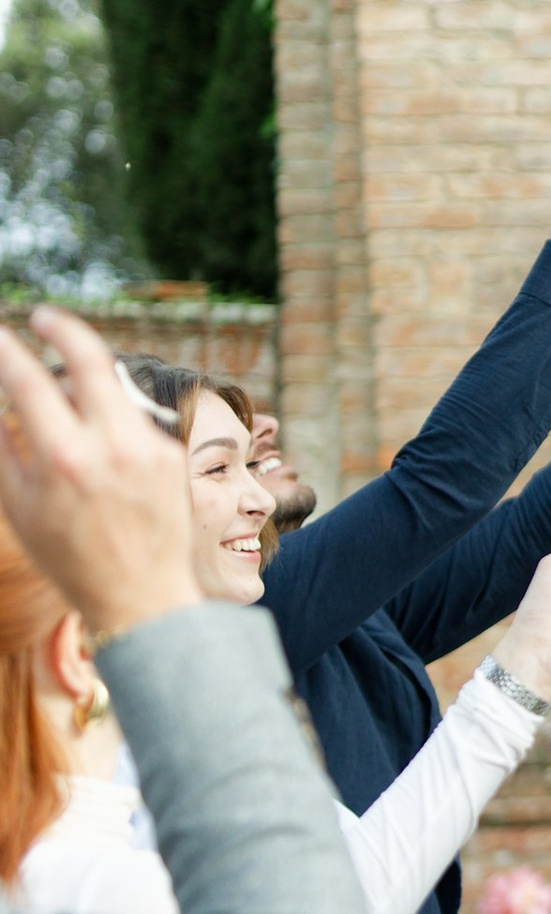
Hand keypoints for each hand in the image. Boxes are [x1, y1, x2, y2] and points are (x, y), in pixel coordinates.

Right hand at [0, 311, 200, 637]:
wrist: (142, 595)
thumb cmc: (69, 557)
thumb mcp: (19, 507)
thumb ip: (2, 447)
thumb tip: (1, 402)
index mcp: (64, 459)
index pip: (29, 383)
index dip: (7, 351)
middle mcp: (112, 445)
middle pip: (90, 358)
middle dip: (63, 328)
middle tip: (44, 318)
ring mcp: (148, 446)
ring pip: (112, 387)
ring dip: (84, 386)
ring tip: (65, 417)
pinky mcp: (170, 452)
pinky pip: (131, 418)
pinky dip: (108, 421)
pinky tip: (102, 457)